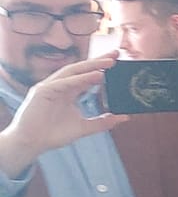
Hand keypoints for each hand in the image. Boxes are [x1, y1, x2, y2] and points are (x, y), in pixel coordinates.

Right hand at [0, 56, 121, 173]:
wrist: (32, 143)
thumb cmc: (54, 134)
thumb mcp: (85, 127)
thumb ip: (103, 122)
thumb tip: (125, 117)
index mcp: (69, 91)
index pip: (87, 76)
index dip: (102, 68)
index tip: (119, 62)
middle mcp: (60, 86)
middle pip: (81, 69)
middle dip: (99, 61)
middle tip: (117, 53)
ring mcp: (51, 86)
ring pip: (73, 72)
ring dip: (91, 66)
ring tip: (110, 62)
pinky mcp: (43, 91)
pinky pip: (64, 83)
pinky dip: (80, 79)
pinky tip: (96, 75)